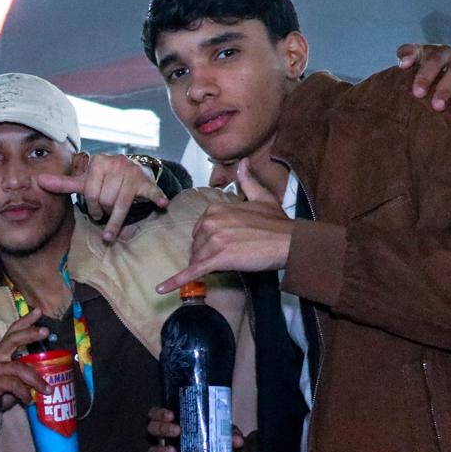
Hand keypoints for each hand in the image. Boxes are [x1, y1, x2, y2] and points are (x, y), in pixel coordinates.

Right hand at [0, 312, 51, 422]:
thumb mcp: (14, 380)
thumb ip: (26, 372)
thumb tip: (49, 371)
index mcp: (0, 353)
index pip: (12, 332)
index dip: (25, 321)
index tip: (38, 311)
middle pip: (13, 340)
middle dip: (30, 334)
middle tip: (45, 331)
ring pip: (19, 368)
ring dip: (36, 380)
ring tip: (47, 390)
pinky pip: (14, 385)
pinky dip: (25, 393)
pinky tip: (29, 401)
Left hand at [35, 151, 168, 243]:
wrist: (134, 170)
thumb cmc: (105, 179)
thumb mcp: (85, 180)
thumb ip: (64, 183)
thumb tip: (38, 181)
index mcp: (99, 162)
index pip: (90, 193)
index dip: (92, 207)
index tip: (95, 213)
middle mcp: (116, 163)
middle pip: (105, 200)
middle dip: (104, 211)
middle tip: (106, 212)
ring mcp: (132, 172)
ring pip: (120, 204)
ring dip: (118, 217)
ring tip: (116, 218)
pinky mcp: (147, 181)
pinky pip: (151, 193)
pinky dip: (157, 199)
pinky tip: (162, 205)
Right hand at [146, 405, 244, 451]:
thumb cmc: (220, 442)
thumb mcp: (226, 434)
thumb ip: (230, 434)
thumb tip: (237, 441)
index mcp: (177, 423)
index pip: (157, 414)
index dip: (159, 413)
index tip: (171, 415)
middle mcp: (168, 438)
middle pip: (153, 429)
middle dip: (162, 428)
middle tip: (177, 431)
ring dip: (160, 451)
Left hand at [156, 159, 292, 294]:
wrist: (288, 241)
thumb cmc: (277, 223)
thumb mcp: (261, 197)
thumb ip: (247, 181)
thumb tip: (242, 162)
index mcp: (215, 209)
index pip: (199, 232)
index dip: (211, 242)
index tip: (227, 244)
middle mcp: (210, 222)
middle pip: (196, 247)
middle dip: (209, 254)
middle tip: (233, 255)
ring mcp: (212, 241)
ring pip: (197, 260)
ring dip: (209, 266)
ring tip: (230, 263)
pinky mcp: (216, 259)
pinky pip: (192, 272)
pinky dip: (175, 282)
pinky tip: (161, 289)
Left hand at [395, 43, 450, 118]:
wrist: (444, 72)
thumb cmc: (426, 67)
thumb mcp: (417, 57)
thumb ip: (408, 54)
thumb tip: (403, 63)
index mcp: (444, 52)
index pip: (436, 60)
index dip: (427, 75)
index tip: (417, 93)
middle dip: (447, 88)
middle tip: (437, 105)